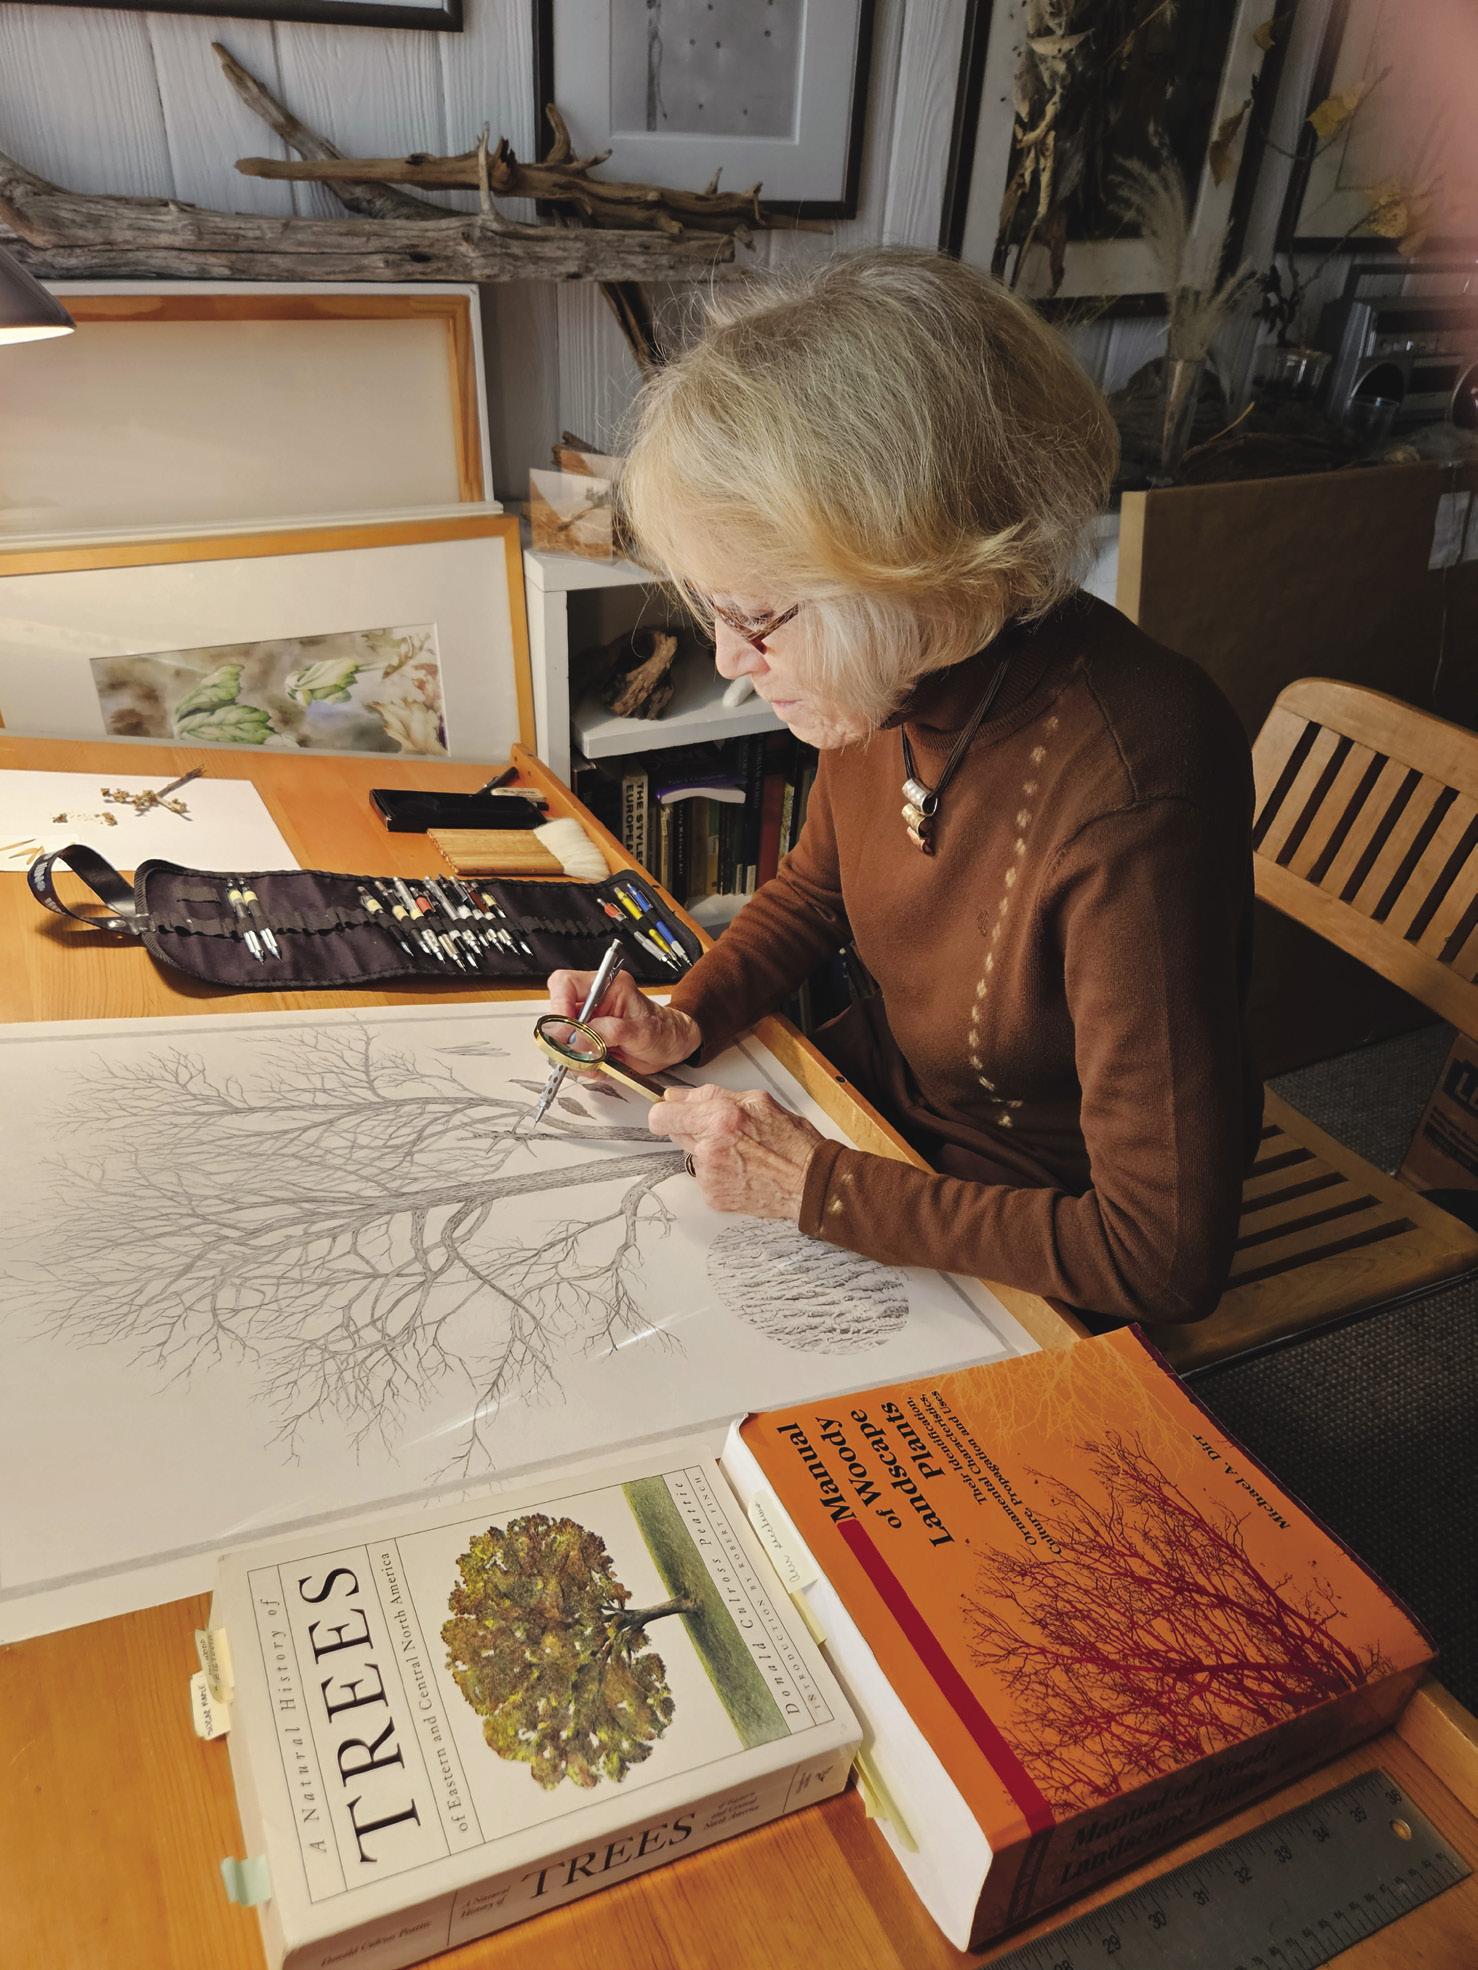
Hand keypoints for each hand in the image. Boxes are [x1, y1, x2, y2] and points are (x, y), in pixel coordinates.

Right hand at [545, 968, 701, 1076]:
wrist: (672, 1047)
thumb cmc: (663, 1031)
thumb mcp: (641, 1032)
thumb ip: (608, 1032)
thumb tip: (578, 1039)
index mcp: (606, 986)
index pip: (565, 984)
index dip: (558, 1005)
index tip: (565, 1030)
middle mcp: (593, 1002)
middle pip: (557, 1014)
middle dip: (566, 1039)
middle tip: (581, 1053)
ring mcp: (588, 1022)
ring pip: (560, 1039)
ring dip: (574, 1056)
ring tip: (599, 1062)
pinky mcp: (587, 1041)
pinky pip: (571, 1055)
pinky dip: (582, 1066)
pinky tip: (602, 1066)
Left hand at [648, 1084, 823, 1221]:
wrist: (809, 1183)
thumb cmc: (791, 1142)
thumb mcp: (757, 1101)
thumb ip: (710, 1096)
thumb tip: (675, 1096)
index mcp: (719, 1119)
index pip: (662, 1115)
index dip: (664, 1112)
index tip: (670, 1112)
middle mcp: (709, 1148)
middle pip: (675, 1133)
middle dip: (693, 1128)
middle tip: (722, 1130)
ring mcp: (709, 1175)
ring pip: (691, 1155)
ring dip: (707, 1150)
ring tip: (741, 1152)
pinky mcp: (713, 1196)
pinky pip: (703, 1177)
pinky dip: (717, 1172)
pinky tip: (742, 1169)